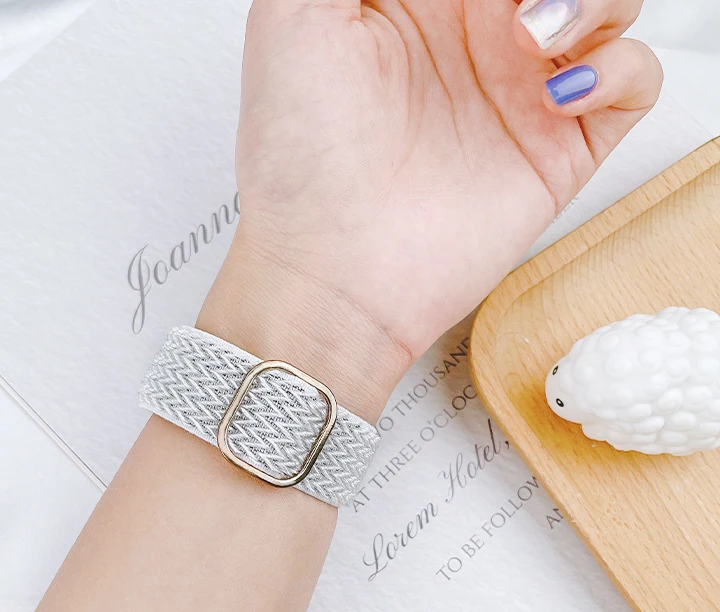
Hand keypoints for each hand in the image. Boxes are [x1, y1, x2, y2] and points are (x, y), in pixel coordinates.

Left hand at [201, 0, 660, 419]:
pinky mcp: (558, 149)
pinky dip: (620, 67)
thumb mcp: (292, 19)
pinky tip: (560, 88)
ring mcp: (522, 91)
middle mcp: (476, 37)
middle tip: (508, 3)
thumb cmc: (299, 159)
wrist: (332, 271)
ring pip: (610, 1)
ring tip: (532, 34)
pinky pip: (634, 79)